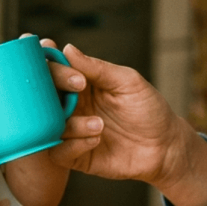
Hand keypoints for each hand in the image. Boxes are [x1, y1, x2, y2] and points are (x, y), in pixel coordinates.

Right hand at [47, 43, 187, 186]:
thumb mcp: (128, 82)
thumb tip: (67, 49)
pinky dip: (74, 145)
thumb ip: (97, 68)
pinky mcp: (75, 156)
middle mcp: (70, 106)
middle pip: (41, 97)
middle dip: (51, 93)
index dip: (50, 66)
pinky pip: (58, 152)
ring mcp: (71, 131)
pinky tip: (97, 139)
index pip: (52, 70)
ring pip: (48, 126)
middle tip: (77, 89)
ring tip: (100, 124)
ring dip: (72, 124)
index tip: (66, 69)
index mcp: (79, 84)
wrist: (165, 147)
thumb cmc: (148, 109)